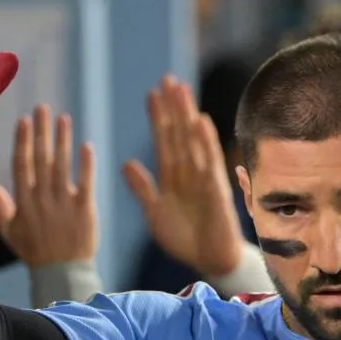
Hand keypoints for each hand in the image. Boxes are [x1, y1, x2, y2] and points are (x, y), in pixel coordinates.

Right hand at [0, 105, 97, 266]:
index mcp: (24, 201)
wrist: (62, 273)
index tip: (24, 120)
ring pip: (62, 166)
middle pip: (42, 159)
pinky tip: (87, 145)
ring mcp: (64, 203)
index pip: (22, 165)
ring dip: (63, 140)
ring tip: (64, 118)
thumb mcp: (11, 231)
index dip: (23, 141)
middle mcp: (42, 198)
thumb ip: (1, 206)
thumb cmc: (35, 252)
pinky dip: (86, 164)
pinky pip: (86, 182)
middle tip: (43, 108)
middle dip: (42, 132)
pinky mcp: (84, 209)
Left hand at [122, 76, 244, 276]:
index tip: (150, 94)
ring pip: (193, 140)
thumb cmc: (183, 239)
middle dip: (173, 107)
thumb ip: (142, 189)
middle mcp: (188, 171)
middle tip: (167, 79)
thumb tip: (125, 164)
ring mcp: (203, 177)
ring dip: (187, 115)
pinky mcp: (215, 188)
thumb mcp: (154, 212)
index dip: (157, 118)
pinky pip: (209, 161)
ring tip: (182, 90)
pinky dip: (205, 142)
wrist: (207, 260)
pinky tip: (200, 121)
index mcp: (172, 177)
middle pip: (179, 133)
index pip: (163, 141)